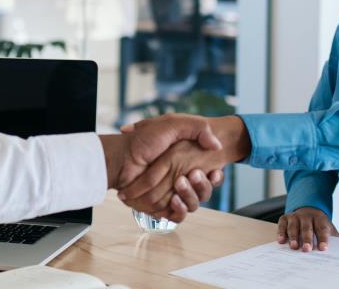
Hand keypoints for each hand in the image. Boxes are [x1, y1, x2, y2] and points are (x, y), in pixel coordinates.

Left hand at [116, 114, 250, 215]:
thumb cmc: (144, 139)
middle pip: (203, 191)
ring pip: (193, 204)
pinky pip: (177, 216)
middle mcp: (180, 179)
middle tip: (196, 174)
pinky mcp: (161, 207)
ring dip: (191, 195)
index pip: (210, 175)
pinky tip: (175, 200)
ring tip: (181, 182)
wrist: (121, 156)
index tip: (215, 171)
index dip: (215, 176)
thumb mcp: (173, 123)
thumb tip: (216, 145)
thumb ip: (198, 128)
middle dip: (203, 185)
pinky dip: (179, 210)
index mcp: (186, 162)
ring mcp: (171, 194)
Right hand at [278, 207, 338, 251]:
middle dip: (307, 239)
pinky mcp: (285, 218)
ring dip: (293, 236)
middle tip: (307, 249)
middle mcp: (306, 215)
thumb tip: (337, 252)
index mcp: (319, 218)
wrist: (309, 211)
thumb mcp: (328, 229)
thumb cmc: (319, 225)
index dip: (323, 238)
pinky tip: (281, 240)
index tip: (323, 249)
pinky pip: (282, 224)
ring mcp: (295, 216)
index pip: (322, 228)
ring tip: (294, 247)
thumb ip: (332, 238)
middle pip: (307, 227)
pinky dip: (281, 232)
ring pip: (294, 226)